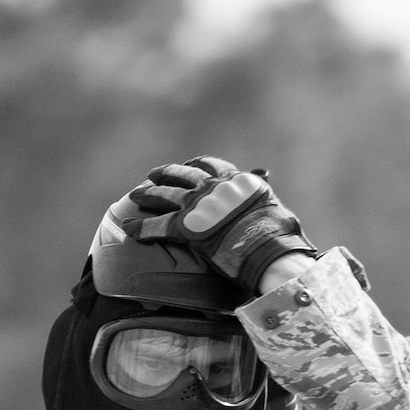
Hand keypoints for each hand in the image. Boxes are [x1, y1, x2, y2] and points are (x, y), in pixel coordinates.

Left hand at [126, 156, 316, 296]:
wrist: (267, 247)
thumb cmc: (278, 235)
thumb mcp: (274, 211)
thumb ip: (264, 207)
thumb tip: (281, 217)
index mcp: (234, 180)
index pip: (210, 165)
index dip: (196, 164)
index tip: (190, 163)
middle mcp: (212, 186)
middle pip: (182, 175)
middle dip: (166, 174)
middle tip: (154, 175)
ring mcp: (196, 204)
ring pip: (164, 194)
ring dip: (148, 193)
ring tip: (136, 194)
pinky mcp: (184, 227)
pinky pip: (156, 225)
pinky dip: (140, 227)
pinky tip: (127, 228)